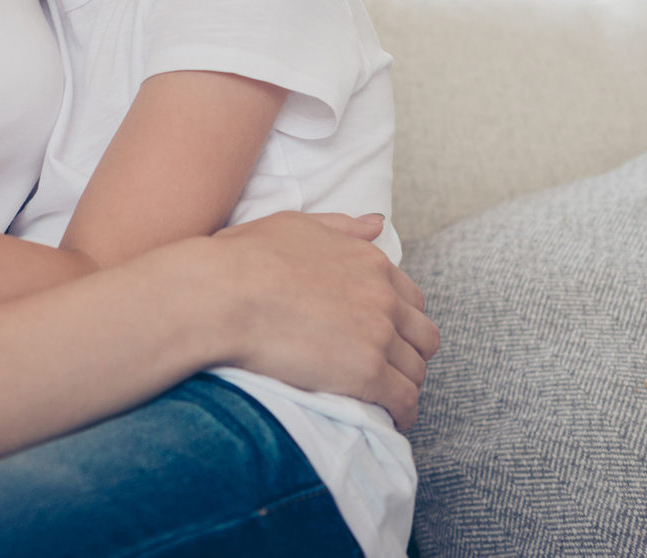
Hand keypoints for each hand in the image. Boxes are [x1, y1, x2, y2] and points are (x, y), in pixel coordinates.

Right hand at [194, 211, 438, 429]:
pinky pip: (404, 400)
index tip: (385, 338)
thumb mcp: (298, 226)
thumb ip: (343, 227)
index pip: (411, 299)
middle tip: (387, 370)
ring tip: (384, 399)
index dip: (400, 321)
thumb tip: (377, 225)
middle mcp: (383, 296)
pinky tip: (389, 420)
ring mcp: (378, 334)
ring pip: (416, 370)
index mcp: (370, 261)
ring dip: (404, 384)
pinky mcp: (367, 372)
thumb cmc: (246, 258)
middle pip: (422, 336)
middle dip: (410, 354)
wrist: (223, 294)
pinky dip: (402, 413)